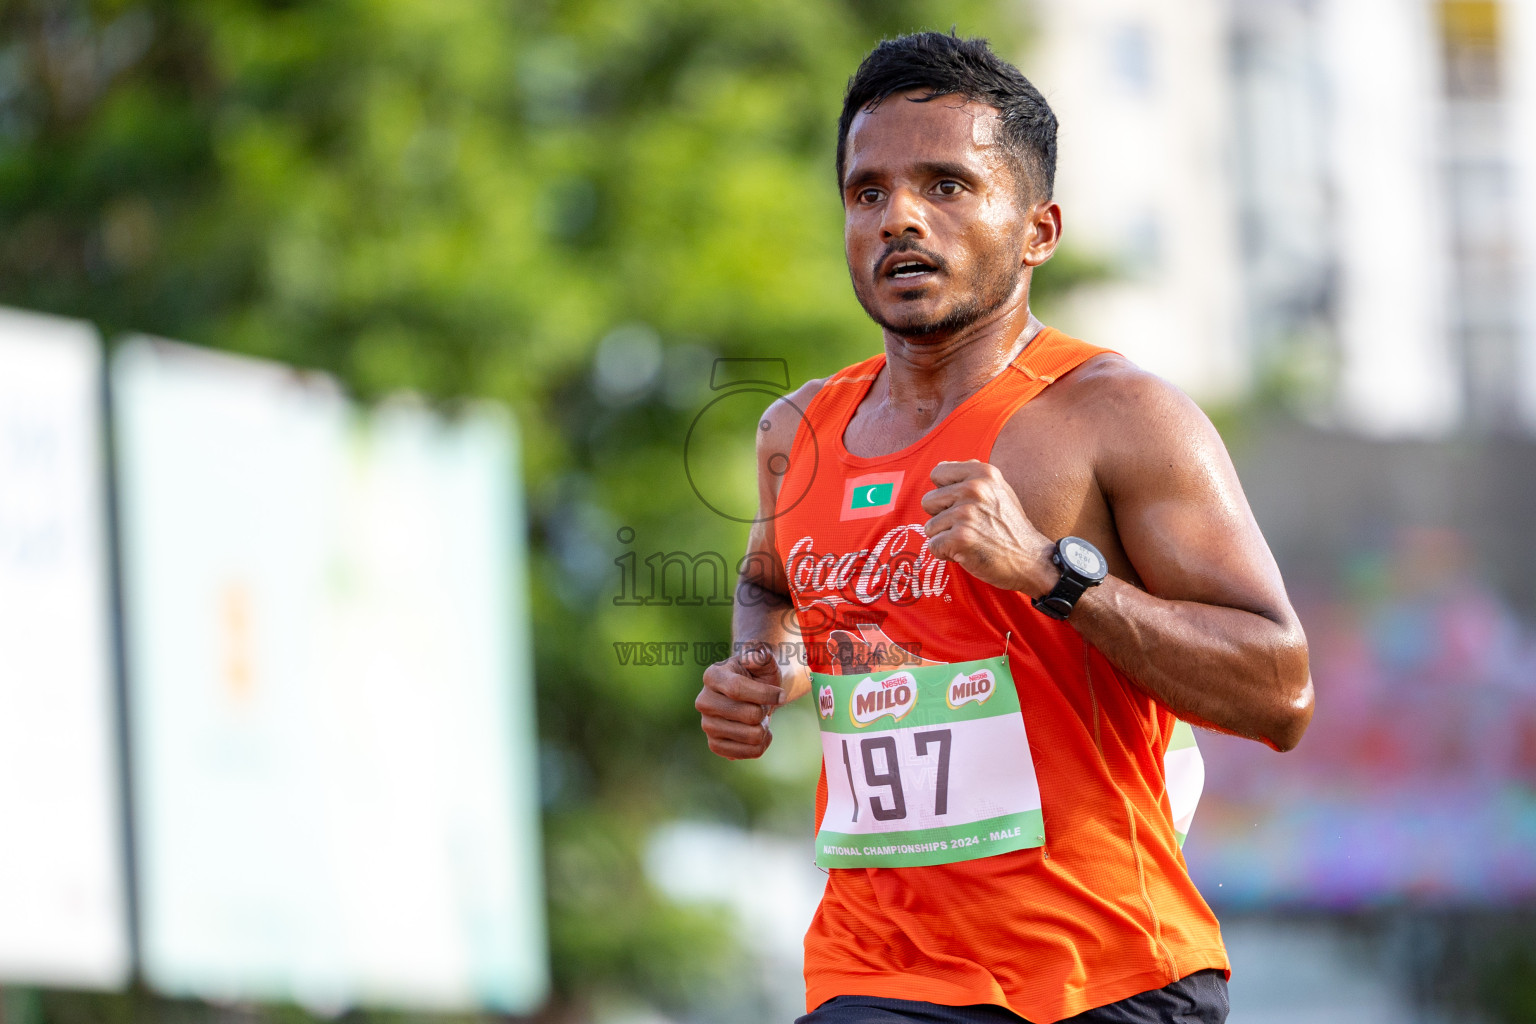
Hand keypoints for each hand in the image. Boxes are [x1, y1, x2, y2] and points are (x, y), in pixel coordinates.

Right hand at [696, 643, 785, 759]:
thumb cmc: (760, 675)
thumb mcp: (764, 661)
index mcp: (712, 675)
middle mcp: (704, 701)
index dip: (765, 694)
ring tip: (759, 718)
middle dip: (765, 710)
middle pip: (748, 715)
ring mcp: (707, 725)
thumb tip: (754, 657)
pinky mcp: (715, 745)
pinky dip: (761, 745)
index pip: (737, 689)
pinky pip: (747, 753)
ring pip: (751, 736)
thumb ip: (761, 655)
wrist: (756, 695)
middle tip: (763, 704)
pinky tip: (758, 733)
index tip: (781, 695)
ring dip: (764, 728)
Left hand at [921, 460, 1055, 595]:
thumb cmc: (1010, 527)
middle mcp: (973, 488)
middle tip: (968, 527)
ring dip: (945, 538)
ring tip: (971, 539)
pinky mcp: (960, 538)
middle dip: (942, 517)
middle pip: (928, 501)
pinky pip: (933, 545)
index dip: (944, 493)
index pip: (938, 473)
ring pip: (930, 526)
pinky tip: (968, 552)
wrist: (1031, 559)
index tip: (962, 505)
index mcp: (982, 472)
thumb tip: (941, 466)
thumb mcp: (998, 490)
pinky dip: (946, 553)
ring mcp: (966, 513)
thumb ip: (971, 477)